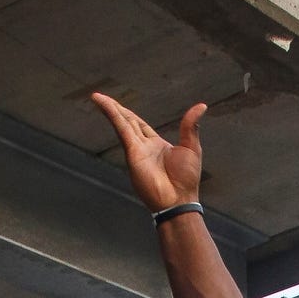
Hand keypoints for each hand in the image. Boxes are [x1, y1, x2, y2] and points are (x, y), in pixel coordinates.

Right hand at [88, 92, 205, 212]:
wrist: (179, 200)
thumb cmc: (187, 180)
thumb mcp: (191, 146)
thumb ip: (191, 126)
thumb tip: (202, 106)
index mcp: (155, 145)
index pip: (138, 125)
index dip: (128, 114)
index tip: (118, 105)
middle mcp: (143, 147)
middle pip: (126, 122)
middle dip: (114, 109)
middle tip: (101, 97)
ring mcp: (136, 150)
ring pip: (121, 123)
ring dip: (109, 109)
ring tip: (96, 97)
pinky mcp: (132, 153)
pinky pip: (121, 129)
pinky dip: (113, 116)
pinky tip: (105, 105)